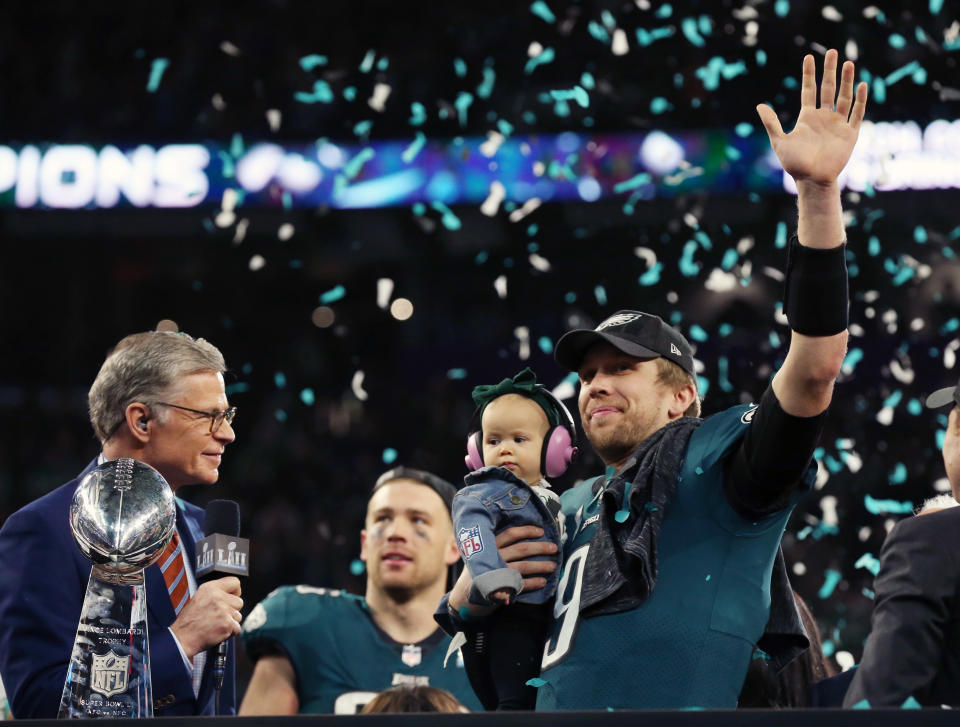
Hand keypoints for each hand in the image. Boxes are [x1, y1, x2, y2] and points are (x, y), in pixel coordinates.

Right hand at [170, 577, 242, 657]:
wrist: (182, 638)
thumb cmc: (188, 621)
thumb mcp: (199, 598)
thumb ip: (216, 593)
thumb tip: (230, 594)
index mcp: (210, 588)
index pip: (235, 582)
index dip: (235, 592)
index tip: (232, 598)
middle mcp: (218, 597)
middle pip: (239, 601)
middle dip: (232, 610)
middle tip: (219, 616)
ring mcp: (223, 611)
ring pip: (238, 616)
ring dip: (230, 622)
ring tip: (216, 624)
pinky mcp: (227, 624)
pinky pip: (237, 628)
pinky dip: (230, 632)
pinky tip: (218, 631)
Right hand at [449, 526, 556, 612]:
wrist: (464, 597)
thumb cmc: (479, 572)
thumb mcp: (482, 555)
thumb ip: (498, 547)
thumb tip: (525, 539)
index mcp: (489, 546)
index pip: (510, 534)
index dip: (527, 531)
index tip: (541, 531)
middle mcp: (493, 557)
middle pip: (521, 549)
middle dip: (540, 547)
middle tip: (554, 547)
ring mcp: (497, 573)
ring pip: (524, 566)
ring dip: (541, 566)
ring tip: (553, 566)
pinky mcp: (500, 588)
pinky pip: (521, 584)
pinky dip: (534, 583)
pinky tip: (543, 582)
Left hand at [756, 49, 867, 186]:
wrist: (812, 180)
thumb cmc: (794, 164)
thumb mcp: (779, 141)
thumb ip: (771, 123)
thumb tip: (759, 105)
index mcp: (807, 118)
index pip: (809, 90)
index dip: (809, 74)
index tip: (808, 57)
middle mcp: (823, 118)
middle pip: (828, 89)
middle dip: (830, 71)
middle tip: (831, 52)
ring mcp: (837, 124)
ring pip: (844, 97)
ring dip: (847, 80)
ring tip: (849, 63)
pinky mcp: (850, 133)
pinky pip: (856, 113)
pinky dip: (860, 100)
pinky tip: (862, 85)